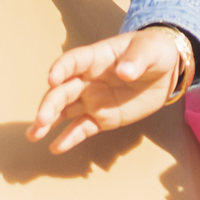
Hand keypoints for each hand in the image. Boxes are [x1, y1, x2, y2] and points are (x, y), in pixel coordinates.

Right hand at [26, 27, 179, 154]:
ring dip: (48, 121)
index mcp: (96, 58)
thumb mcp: (150, 50)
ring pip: (65, 111)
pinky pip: (82, 128)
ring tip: (33, 135)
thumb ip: (137, 60)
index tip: (52, 79)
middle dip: (50, 104)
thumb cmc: (154, 51)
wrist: (166, 71)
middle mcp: (88, 79)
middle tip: (40, 120)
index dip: (61, 69)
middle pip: (63, 90)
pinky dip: (69, 138)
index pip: (73, 61)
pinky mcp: (102, 118)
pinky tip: (55, 148)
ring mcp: (93, 100)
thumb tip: (125, 72)